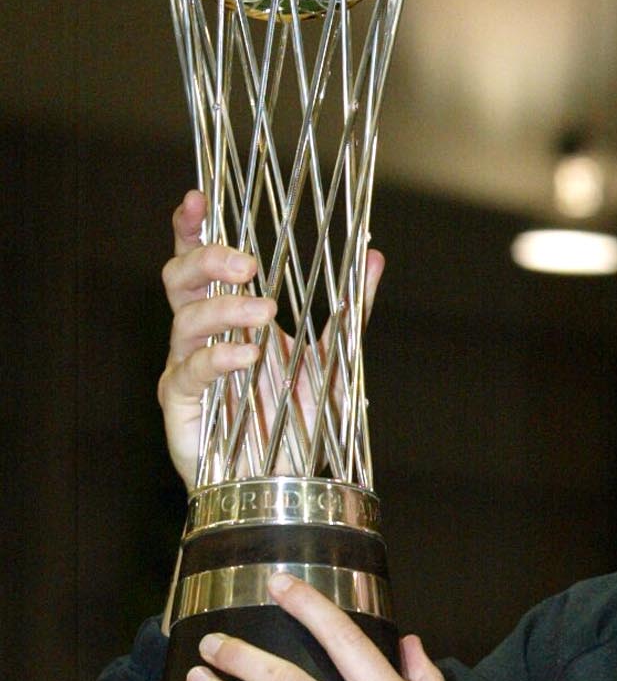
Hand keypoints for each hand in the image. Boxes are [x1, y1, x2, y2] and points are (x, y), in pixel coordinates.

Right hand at [158, 191, 382, 491]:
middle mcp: (197, 334)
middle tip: (248, 265)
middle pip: (179, 278)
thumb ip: (349, 311)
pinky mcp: (179, 403)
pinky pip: (190, 370)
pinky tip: (248, 355)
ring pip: (184, 320)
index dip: (192, 226)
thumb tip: (374, 256)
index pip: (197, 259)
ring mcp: (183, 366)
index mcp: (224, 314)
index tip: (198, 198)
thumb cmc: (294, 419)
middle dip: (208, 261)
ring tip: (265, 314)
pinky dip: (220, 358)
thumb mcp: (330, 359)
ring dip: (225, 310)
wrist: (281, 483)